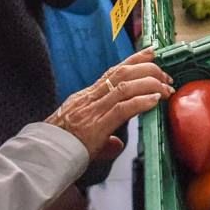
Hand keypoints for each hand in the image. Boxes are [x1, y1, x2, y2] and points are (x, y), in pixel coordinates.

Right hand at [47, 48, 171, 160]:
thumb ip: (103, 138)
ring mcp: (93, 110)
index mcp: (87, 98)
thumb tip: (117, 143)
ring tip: (166, 88)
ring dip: (149, 84)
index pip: (113, 72)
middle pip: (122, 73)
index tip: (151, 52)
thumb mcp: (84, 137)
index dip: (134, 60)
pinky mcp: (96, 125)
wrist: (44, 156)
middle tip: (165, 75)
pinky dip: (141, 101)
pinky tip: (154, 100)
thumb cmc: (62, 148)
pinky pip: (122, 108)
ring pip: (124, 86)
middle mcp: (90, 99)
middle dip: (147, 69)